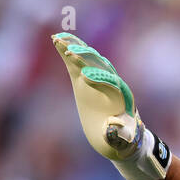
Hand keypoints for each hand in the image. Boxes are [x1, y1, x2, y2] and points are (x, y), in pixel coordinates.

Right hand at [51, 33, 170, 179]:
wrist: (121, 133)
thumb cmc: (119, 138)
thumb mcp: (120, 140)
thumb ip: (118, 134)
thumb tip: (114, 126)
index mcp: (122, 97)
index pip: (112, 83)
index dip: (100, 79)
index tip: (85, 77)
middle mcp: (113, 83)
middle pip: (101, 65)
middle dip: (86, 59)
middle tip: (69, 52)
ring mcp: (102, 77)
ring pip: (91, 59)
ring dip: (77, 48)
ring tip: (60, 40)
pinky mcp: (90, 76)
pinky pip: (81, 60)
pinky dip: (70, 50)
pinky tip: (57, 39)